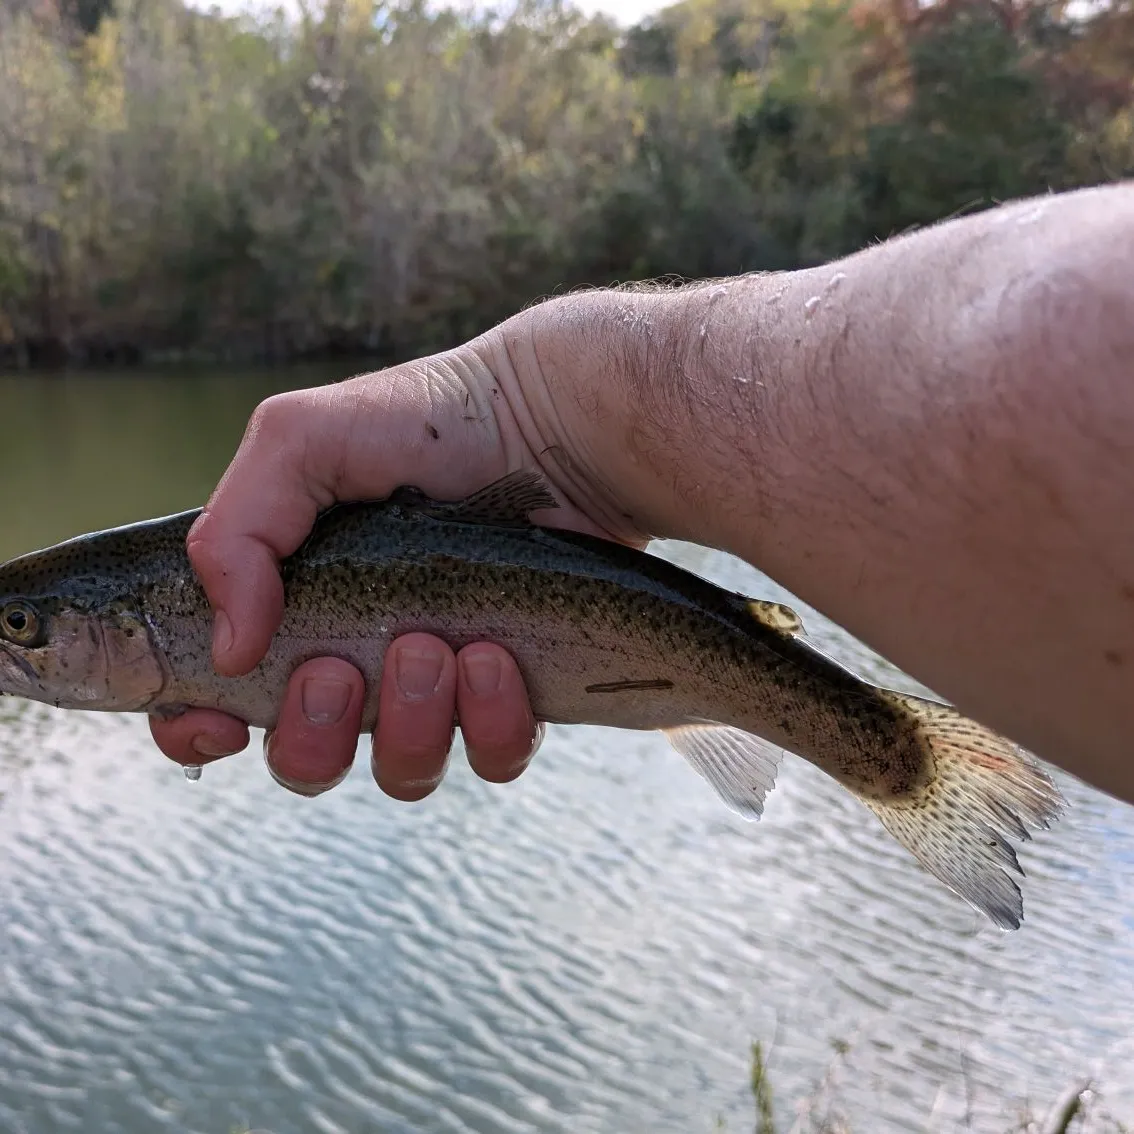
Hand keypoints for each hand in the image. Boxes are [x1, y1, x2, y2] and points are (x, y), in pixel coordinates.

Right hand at [149, 315, 654, 797]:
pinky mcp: (516, 691)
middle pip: (307, 761)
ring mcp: (440, 683)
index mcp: (295, 608)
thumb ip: (235, 533)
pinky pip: (495, 757)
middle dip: (313, 730)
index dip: (199, 732)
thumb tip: (230, 652)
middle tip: (339, 667)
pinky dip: (490, 722)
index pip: (221, 704)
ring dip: (407, 721)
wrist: (544, 422)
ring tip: (433, 645)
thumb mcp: (298, 441)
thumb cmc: (419, 424)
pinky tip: (495, 655)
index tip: (219, 724)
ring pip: (403, 769)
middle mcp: (361, 657)